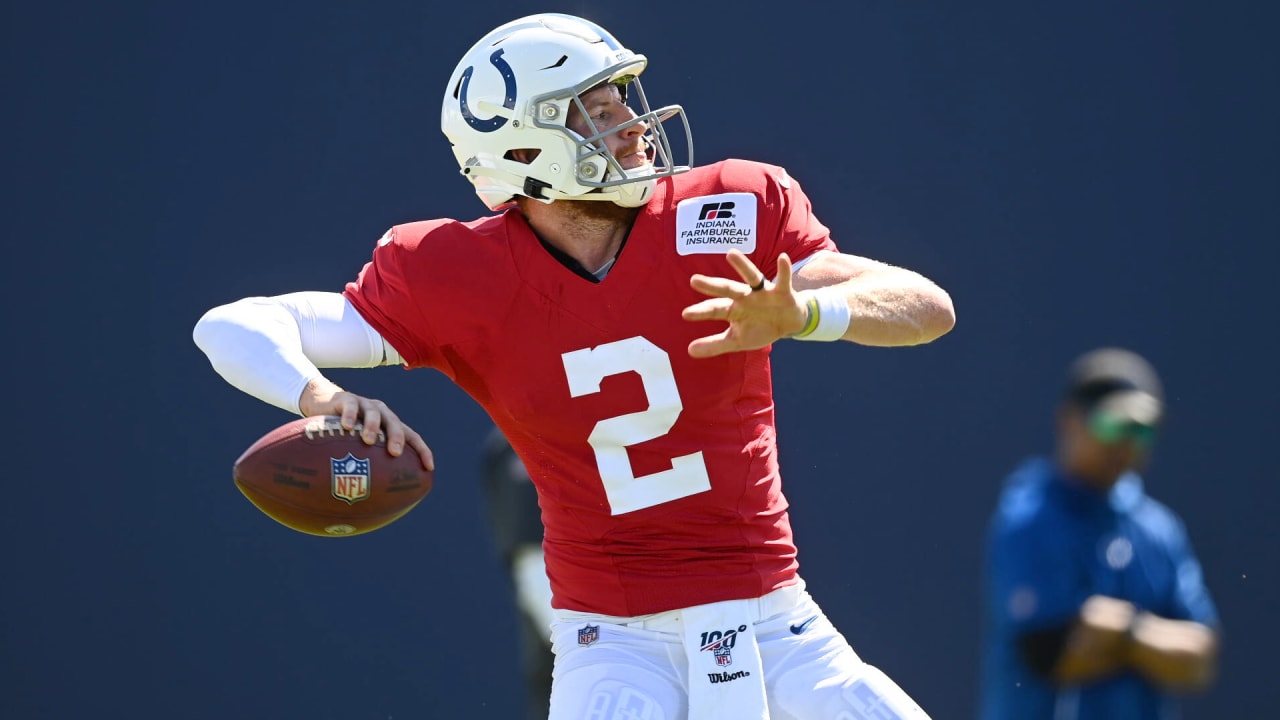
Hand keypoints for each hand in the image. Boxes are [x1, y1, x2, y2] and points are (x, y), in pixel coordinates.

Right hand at [298, 378, 434, 470]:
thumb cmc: (345, 434)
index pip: (412, 437)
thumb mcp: (358, 447)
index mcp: (391, 425)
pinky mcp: (346, 399)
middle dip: (397, 438)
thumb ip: (366, 466)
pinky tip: (346, 426)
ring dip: (372, 426)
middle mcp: (382, 413)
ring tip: (368, 440)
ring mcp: (365, 404)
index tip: (428, 468)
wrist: (324, 405)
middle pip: (395, 423)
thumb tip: (368, 502)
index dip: (422, 451)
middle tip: (394, 453)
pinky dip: (348, 415)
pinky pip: (349, 406)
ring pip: (374, 413)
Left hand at [682, 250, 807, 357]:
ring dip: (743, 265)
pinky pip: (783, 279)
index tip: (685, 314)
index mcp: (733, 309)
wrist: (789, 324)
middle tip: (693, 280)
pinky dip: (784, 269)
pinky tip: (782, 258)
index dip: (701, 312)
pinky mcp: (782, 292)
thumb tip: (689, 351)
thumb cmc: (760, 328)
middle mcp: (745, 296)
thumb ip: (715, 344)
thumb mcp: (737, 340)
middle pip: (727, 289)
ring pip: (752, 277)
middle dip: (712, 286)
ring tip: (731, 253)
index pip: (715, 309)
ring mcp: (763, 292)